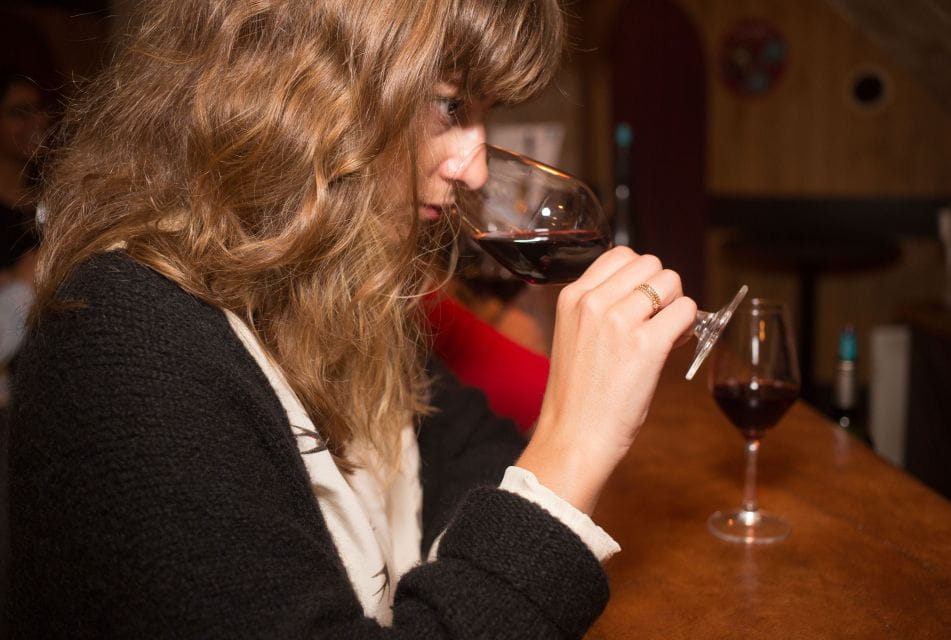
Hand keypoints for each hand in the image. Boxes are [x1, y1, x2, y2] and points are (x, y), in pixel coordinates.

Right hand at [516, 247, 696, 513]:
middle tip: (655, 320)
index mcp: (572, 297)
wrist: (573, 436)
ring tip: (664, 333)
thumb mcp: (574, 336)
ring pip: (672, 282)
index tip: (639, 301)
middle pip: (651, 264)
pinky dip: (688, 326)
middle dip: (661, 288)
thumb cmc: (577, 395)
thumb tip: (648, 292)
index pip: (621, 254)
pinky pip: (686, 311)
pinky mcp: (646, 345)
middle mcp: (594, 302)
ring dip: (675, 305)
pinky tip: (672, 345)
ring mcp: (620, 321)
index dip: (639, 276)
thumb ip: (600, 308)